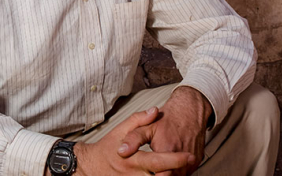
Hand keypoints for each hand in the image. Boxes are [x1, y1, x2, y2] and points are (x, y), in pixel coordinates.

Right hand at [73, 107, 194, 175]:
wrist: (90, 167)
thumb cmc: (106, 148)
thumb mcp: (120, 130)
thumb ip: (139, 120)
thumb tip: (154, 111)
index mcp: (132, 159)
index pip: (158, 161)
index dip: (175, 159)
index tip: (189, 155)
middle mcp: (134, 174)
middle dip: (177, 173)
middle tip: (191, 164)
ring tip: (182, 171)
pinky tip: (168, 173)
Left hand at [118, 87, 210, 175]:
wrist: (190, 110)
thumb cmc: (168, 119)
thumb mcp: (147, 126)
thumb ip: (133, 139)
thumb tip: (121, 152)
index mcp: (168, 150)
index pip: (159, 175)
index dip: (149, 175)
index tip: (143, 172)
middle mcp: (182, 158)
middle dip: (159, 174)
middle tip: (148, 170)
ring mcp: (191, 161)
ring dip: (168, 173)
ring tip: (158, 168)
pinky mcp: (196, 162)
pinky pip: (184, 172)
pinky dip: (176, 171)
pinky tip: (168, 165)